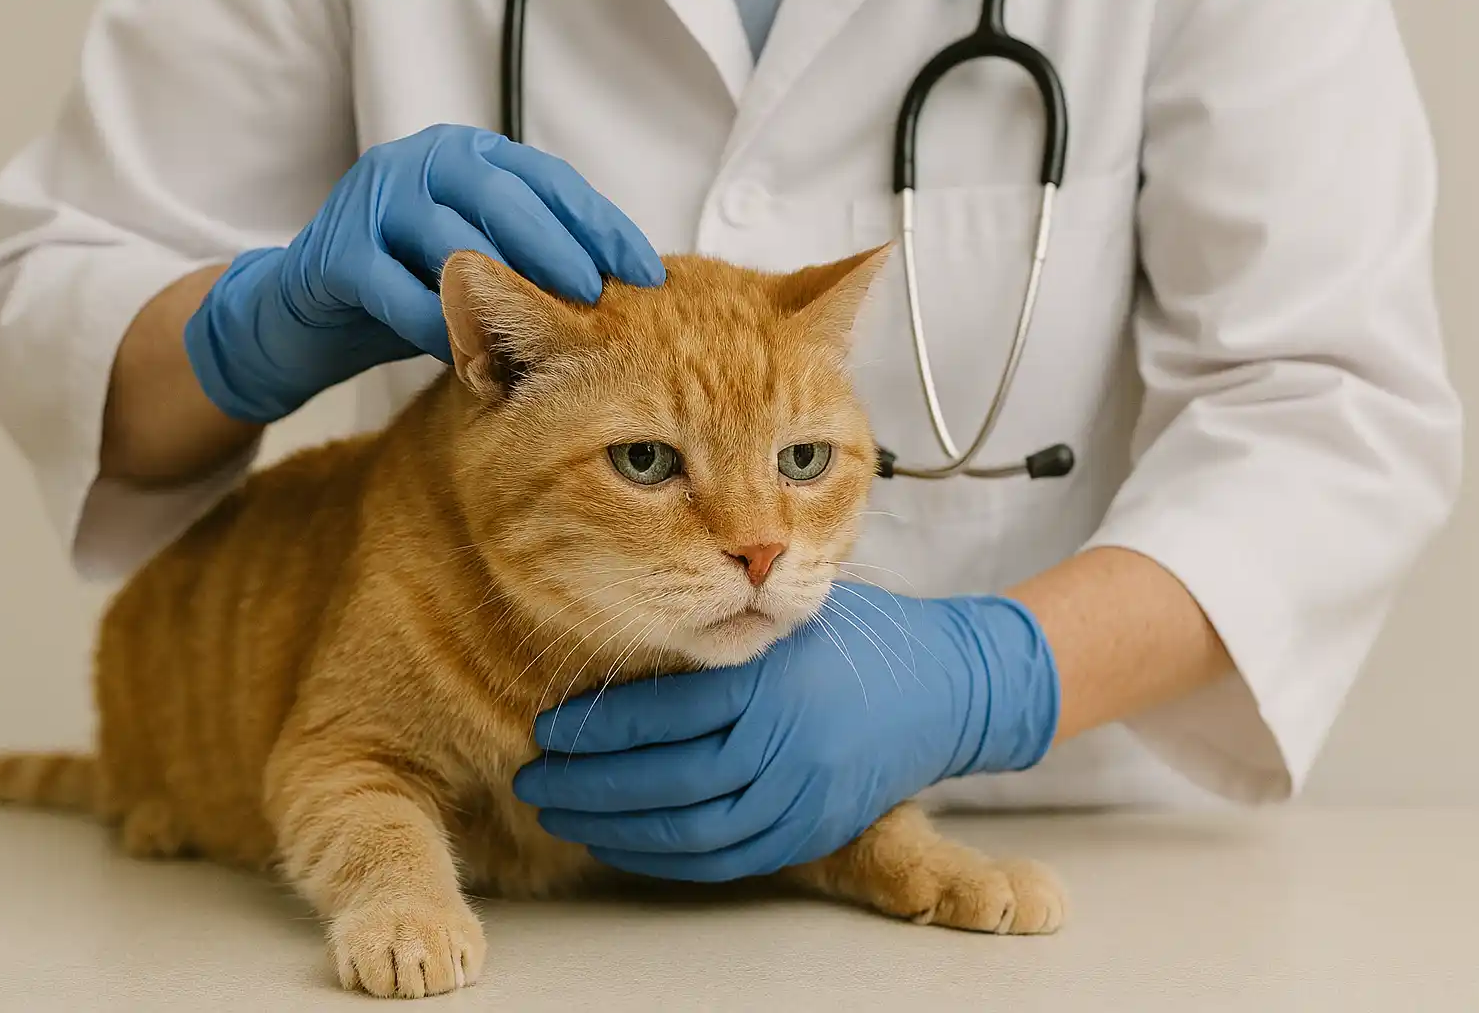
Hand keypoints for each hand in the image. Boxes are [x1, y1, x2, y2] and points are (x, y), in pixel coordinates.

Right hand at [183, 123, 663, 423]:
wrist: (309, 313)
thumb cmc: (415, 286)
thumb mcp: (486, 263)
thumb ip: (539, 258)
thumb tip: (631, 292)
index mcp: (470, 156)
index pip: (549, 181)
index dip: (600, 226)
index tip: (646, 272)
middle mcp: (422, 164)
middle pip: (501, 199)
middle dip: (556, 249)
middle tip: (596, 297)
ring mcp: (373, 202)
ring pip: (448, 242)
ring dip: (499, 293)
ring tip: (545, 334)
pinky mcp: (334, 255)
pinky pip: (392, 291)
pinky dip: (432, 325)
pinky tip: (466, 356)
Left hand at [512, 581, 1060, 881]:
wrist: (946, 688)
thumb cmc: (853, 641)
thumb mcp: (786, 618)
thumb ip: (714, 641)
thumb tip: (613, 669)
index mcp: (770, 682)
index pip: (662, 716)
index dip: (595, 729)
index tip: (547, 729)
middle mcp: (786, 745)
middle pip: (665, 782)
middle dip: (585, 787)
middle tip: (533, 780)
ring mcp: (803, 797)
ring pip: (690, 831)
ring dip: (614, 828)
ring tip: (563, 814)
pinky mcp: (814, 831)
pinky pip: (726, 860)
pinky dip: (665, 858)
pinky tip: (622, 842)